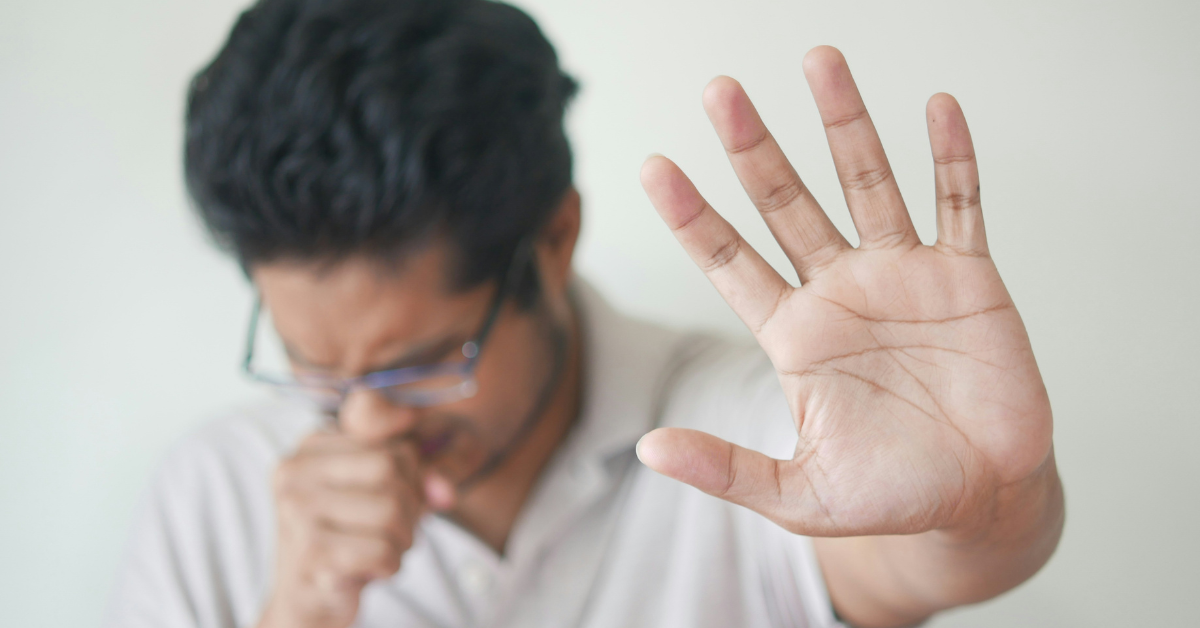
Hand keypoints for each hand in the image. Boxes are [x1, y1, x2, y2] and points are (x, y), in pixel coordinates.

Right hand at [258, 431, 451, 627]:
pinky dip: (391, 565)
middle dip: (410, 509)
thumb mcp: (381, 494)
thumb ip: (419, 478)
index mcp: (311, 448)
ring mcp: (297, 511)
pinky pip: (382, 550)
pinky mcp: (310, 552)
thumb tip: (445, 491)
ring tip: (383, 550)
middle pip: (390, 471)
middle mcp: (296, 473)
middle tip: (397, 533)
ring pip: (389, 510)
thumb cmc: (348, 540)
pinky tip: (372, 570)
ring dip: (403, 540)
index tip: (403, 504)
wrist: (307, 600)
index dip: (414, 481)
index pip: (393, 448)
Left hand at [637, 46, 1053, 540]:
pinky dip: (952, 158)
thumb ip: (726, 468)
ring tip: (819, 62)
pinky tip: (937, 108)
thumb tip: (647, 450)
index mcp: (794, 334)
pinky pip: (960, 204)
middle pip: (787, 203)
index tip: (653, 167)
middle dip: (754, 148)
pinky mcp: (968, 278)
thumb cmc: (890, 496)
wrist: (982, 498)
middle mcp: (840, 291)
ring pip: (867, 183)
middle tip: (720, 92)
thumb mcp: (799, 494)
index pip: (730, 261)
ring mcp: (903, 276)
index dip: (693, 216)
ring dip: (845, 124)